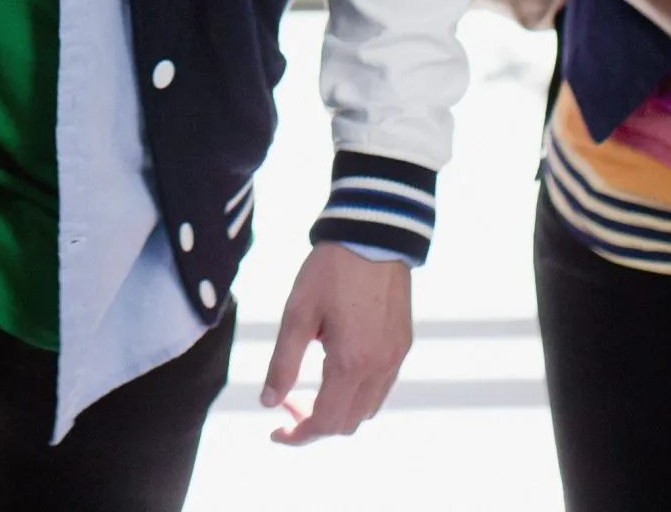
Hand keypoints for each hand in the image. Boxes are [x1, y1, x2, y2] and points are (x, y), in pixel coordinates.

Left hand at [260, 242, 411, 444]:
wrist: (374, 234)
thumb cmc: (331, 271)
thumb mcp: (297, 314)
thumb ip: (282, 363)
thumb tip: (268, 402)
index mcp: (351, 363)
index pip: (325, 422)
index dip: (298, 435)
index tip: (276, 432)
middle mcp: (380, 368)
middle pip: (348, 423)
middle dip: (315, 424)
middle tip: (288, 404)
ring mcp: (396, 358)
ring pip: (367, 409)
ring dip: (338, 411)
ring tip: (310, 389)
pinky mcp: (403, 345)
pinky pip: (382, 388)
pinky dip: (357, 395)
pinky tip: (337, 371)